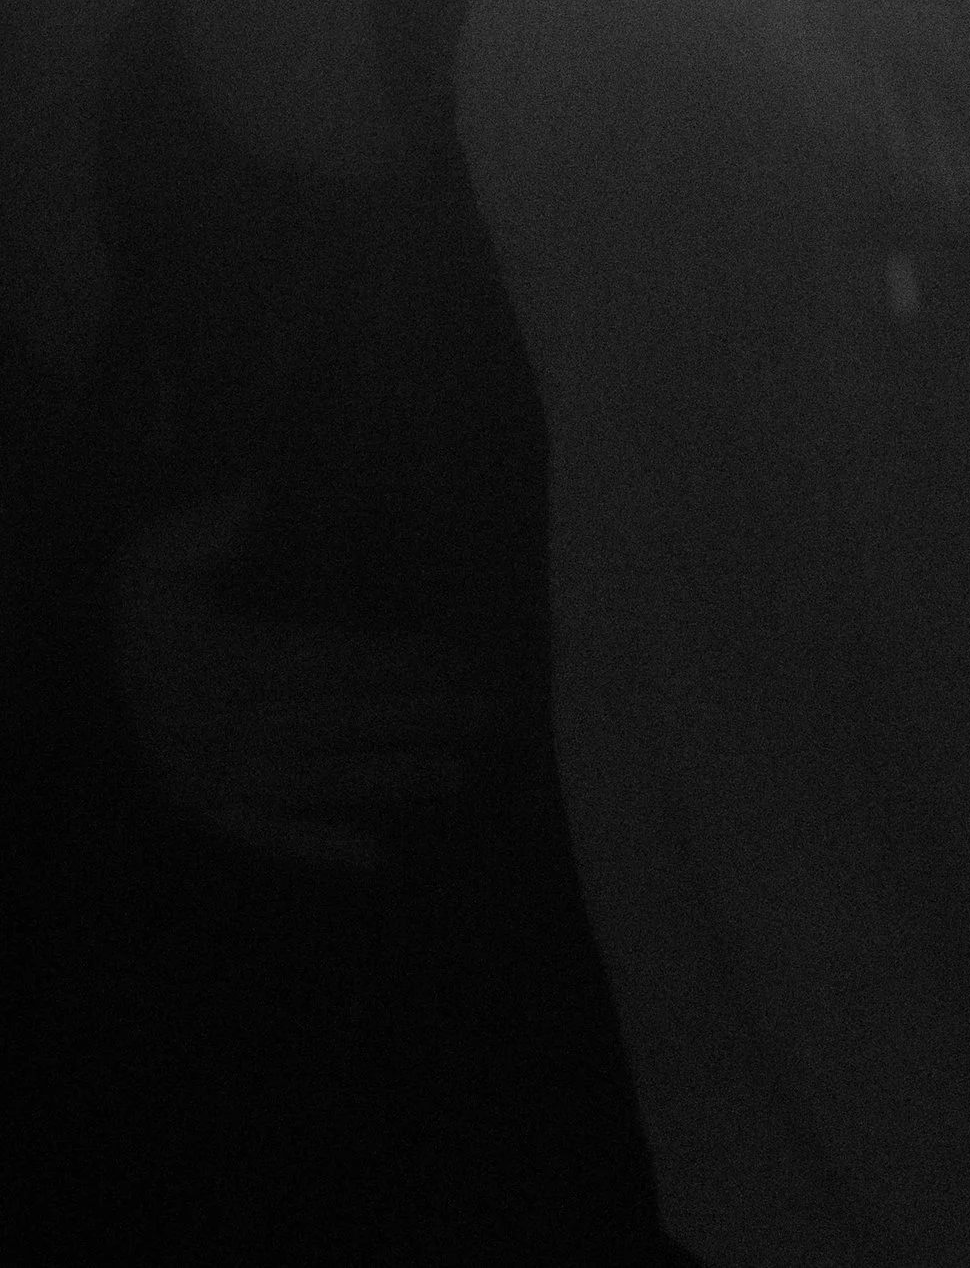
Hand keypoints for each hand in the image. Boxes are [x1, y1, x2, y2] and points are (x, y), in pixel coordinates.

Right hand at [109, 485, 499, 872]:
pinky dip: (319, 848)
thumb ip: (206, 528)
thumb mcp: (159, 554)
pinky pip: (266, 836)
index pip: (331, 662)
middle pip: (340, 722)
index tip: (461, 658)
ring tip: (461, 772)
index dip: (400, 661)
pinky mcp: (207, 813)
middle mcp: (226, 725)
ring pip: (318, 781)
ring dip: (392, 779)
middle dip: (420, 716)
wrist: (94, 683)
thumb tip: (257, 496)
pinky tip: (377, 857)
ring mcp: (215, 777)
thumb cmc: (149, 612)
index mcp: (225, 661)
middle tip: (490, 711)